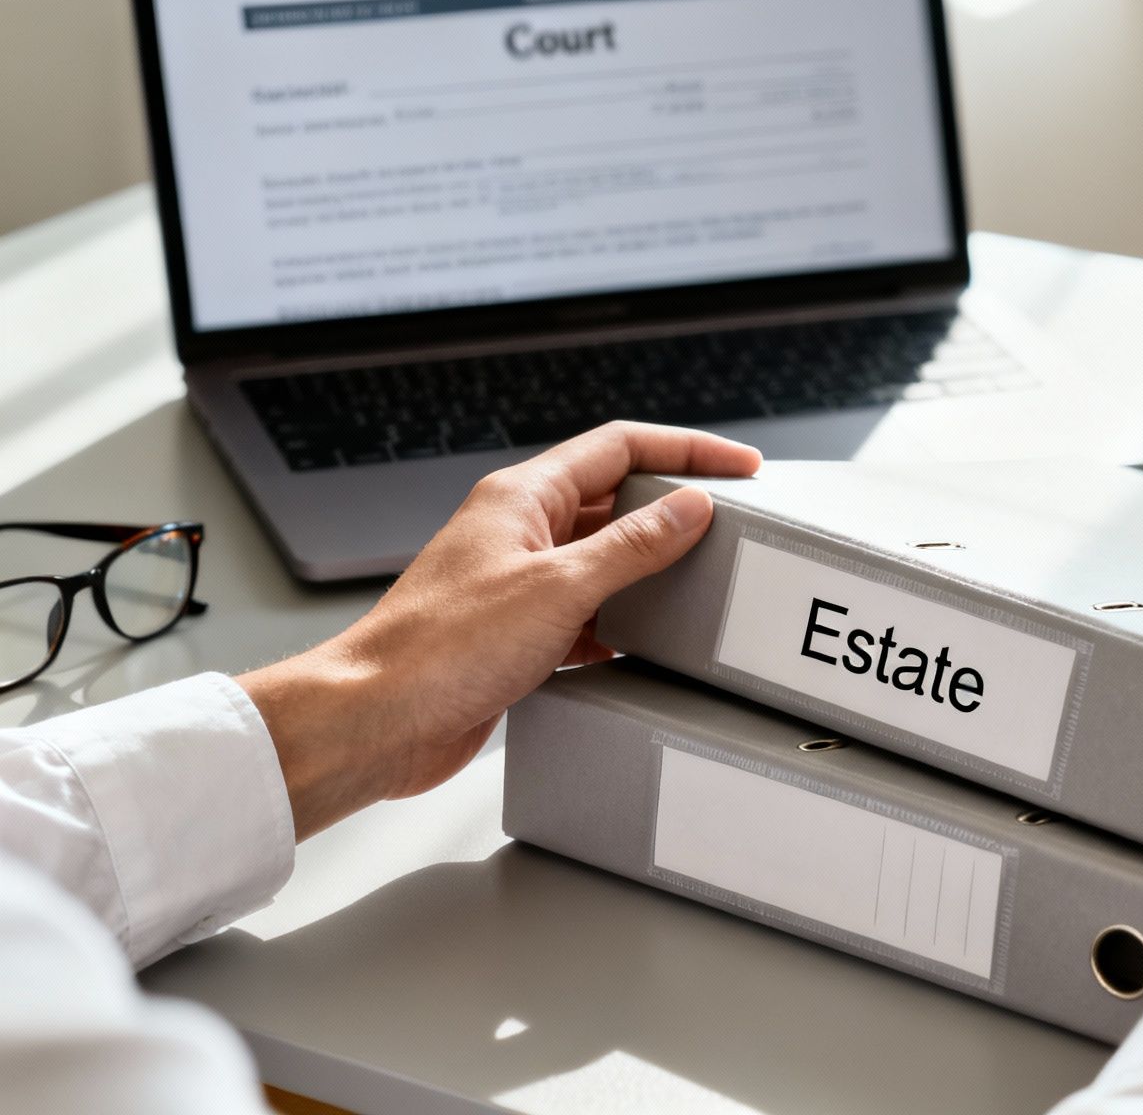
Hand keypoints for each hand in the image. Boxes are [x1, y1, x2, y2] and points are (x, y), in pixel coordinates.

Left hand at [240, 423, 761, 838]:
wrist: (378, 721)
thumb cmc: (439, 649)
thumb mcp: (559, 587)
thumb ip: (632, 546)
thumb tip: (689, 507)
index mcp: (522, 497)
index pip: (620, 447)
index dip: (686, 450)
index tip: (739, 466)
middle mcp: (518, 531)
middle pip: (614, 499)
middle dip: (673, 507)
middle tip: (730, 522)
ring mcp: (515, 582)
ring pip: (602, 558)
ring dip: (649, 567)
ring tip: (699, 580)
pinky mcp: (515, 633)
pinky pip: (586, 612)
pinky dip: (622, 621)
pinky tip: (646, 642)